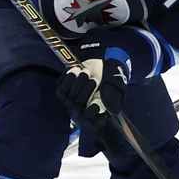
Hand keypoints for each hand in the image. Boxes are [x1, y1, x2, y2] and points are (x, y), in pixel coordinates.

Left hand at [55, 40, 129, 154]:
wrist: (102, 58)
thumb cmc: (112, 74)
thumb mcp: (117, 86)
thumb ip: (113, 98)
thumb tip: (111, 111)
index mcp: (97, 110)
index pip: (92, 121)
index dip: (92, 116)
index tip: (97, 106)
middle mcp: (84, 108)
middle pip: (78, 108)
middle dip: (86, 92)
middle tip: (94, 80)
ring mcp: (72, 100)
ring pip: (69, 98)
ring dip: (77, 85)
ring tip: (87, 74)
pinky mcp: (63, 90)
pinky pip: (61, 89)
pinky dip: (67, 80)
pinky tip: (75, 72)